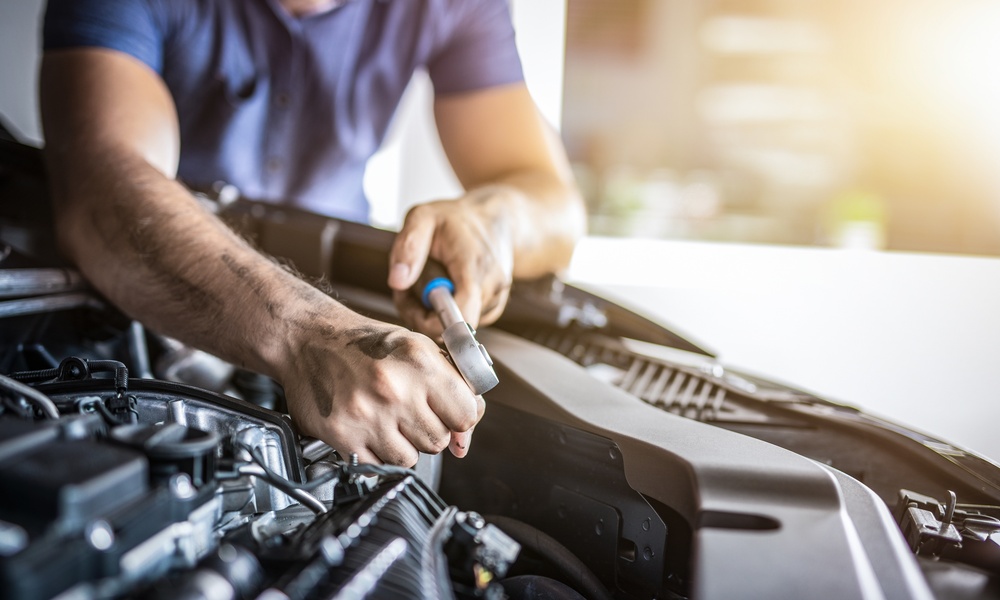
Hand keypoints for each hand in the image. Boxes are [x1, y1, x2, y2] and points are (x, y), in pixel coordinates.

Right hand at [280, 312, 483, 465]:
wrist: (307, 339)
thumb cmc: (364, 343)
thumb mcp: (417, 348)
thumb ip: (450, 385)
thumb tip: (466, 434)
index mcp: (420, 363)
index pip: (466, 415)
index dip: (462, 420)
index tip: (452, 417)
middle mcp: (395, 390)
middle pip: (438, 441)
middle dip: (429, 431)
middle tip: (410, 413)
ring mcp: (368, 415)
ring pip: (410, 459)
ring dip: (403, 446)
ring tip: (387, 420)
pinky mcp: (342, 435)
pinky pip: (378, 465)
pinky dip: (376, 454)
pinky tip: (368, 430)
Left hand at [387, 190, 514, 338]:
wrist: (494, 218)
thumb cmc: (454, 218)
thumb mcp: (423, 216)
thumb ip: (408, 246)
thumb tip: (397, 283)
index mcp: (473, 264)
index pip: (462, 313)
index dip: (434, 323)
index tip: (411, 305)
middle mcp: (492, 284)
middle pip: (452, 324)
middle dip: (422, 312)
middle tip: (409, 286)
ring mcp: (496, 298)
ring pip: (456, 324)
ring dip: (433, 311)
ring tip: (428, 280)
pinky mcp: (495, 306)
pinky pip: (465, 321)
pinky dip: (449, 311)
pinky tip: (445, 287)